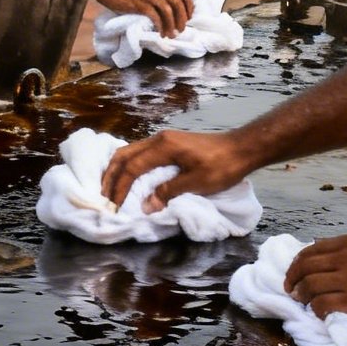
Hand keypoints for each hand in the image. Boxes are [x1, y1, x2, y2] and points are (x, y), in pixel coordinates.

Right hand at [92, 0, 195, 37]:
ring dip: (172, 26)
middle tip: (181, 30)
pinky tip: (160, 33)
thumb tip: (167, 1)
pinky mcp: (140, 4)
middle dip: (182, 19)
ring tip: (171, 35)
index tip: (188, 17)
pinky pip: (156, 18)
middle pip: (178, 4)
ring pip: (169, 13)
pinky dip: (161, 27)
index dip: (189, 7)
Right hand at [101, 129, 255, 208]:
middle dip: (111, 176)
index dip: (120, 188)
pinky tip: (129, 178)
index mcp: (163, 147)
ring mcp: (164, 140)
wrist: (242, 148)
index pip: (132, 167)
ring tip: (112, 189)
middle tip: (104, 196)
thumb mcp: (196, 183)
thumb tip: (146, 206)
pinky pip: (140, 153)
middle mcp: (159, 139)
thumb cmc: (222, 165)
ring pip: (130, 152)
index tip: (114, 206)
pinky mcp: (169, 144)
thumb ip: (168, 192)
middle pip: (124, 155)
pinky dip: (129, 166)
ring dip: (118, 170)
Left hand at [285, 234, 346, 330]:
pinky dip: (316, 311)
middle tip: (291, 290)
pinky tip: (320, 315)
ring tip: (302, 303)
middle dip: (293, 278)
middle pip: (305, 266)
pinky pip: (322, 305)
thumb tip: (331, 259)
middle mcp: (346, 257)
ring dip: (301, 296)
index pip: (312, 249)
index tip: (296, 273)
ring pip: (309, 286)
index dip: (299, 262)